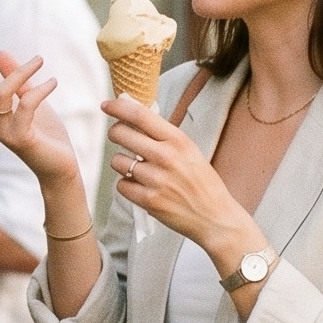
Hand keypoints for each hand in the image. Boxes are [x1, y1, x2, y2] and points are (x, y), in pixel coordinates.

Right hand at [0, 47, 83, 188]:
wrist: (61, 168)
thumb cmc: (45, 135)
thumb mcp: (30, 100)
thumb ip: (16, 79)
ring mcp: (5, 132)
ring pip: (0, 93)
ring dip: (20, 72)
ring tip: (40, 59)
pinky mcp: (22, 138)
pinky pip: (27, 105)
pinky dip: (41, 90)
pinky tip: (53, 82)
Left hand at [101, 95, 260, 265]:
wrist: (215, 217)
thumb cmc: (202, 183)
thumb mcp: (189, 151)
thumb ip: (164, 136)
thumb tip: (133, 117)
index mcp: (178, 140)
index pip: (140, 115)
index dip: (118, 107)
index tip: (106, 105)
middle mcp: (166, 156)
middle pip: (121, 134)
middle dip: (115, 133)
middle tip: (119, 136)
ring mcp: (156, 179)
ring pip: (118, 161)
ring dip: (122, 163)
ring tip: (136, 168)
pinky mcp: (148, 200)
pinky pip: (121, 185)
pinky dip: (126, 185)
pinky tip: (140, 186)